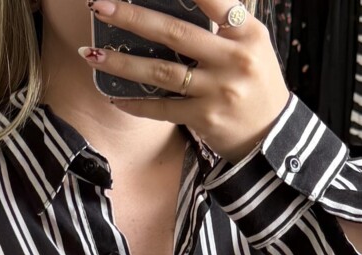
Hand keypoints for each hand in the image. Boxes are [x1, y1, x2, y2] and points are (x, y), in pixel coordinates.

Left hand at [79, 0, 290, 161]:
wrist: (270, 135)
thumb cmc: (255, 83)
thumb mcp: (251, 44)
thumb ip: (223, 22)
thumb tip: (178, 3)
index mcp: (246, 31)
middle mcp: (233, 58)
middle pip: (174, 32)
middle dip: (133, 17)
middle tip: (101, 6)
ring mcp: (217, 91)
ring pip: (161, 72)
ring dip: (122, 63)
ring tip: (91, 53)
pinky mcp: (205, 119)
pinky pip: (162, 109)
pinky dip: (136, 104)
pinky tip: (114, 98)